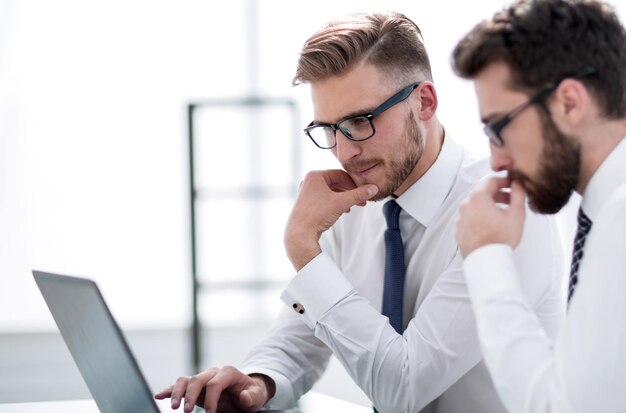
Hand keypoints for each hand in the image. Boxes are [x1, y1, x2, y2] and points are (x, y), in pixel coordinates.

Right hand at [154, 366, 274, 412]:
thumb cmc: (252, 395)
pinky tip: (160, 395)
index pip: (215, 383)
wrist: (247, 393)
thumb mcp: (257, 397)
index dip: (211, 398)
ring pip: (186, 380)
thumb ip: (252, 396)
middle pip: (197, 380)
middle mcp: (213, 372)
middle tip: (186, 411)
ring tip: (174, 407)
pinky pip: (180, 385)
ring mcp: (203, 378)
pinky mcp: (195, 386)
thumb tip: (244, 396)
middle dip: (190, 395)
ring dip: (177, 392)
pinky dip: (169, 390)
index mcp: (228, 373)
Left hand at [284, 169, 378, 270]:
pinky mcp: (308, 204)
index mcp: (315, 176)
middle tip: (362, 200)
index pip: (340, 174)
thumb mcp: (341, 203)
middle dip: (351, 192)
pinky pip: (326, 199)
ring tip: (354, 206)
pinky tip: (344, 210)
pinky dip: (336, 203)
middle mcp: (310, 182)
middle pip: (336, 183)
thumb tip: (373, 188)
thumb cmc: (316, 215)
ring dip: (345, 198)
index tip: (364, 191)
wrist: (300, 234)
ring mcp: (308, 193)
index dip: (354, 183)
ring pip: (332, 192)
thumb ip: (358, 194)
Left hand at [456, 177, 525, 256]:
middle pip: (482, 192)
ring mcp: (460, 217)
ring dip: (489, 205)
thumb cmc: (501, 239)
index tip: (512, 185)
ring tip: (502, 214)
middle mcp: (465, 205)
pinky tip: (490, 225)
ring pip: (476, 205)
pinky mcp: (459, 228)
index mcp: (478, 197)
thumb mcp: (516, 214)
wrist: (486, 260)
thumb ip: (518, 194)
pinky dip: (480, 216)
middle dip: (497, 194)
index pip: (491, 181)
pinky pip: (470, 217)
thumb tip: (518, 183)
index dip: (504, 181)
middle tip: (510, 200)